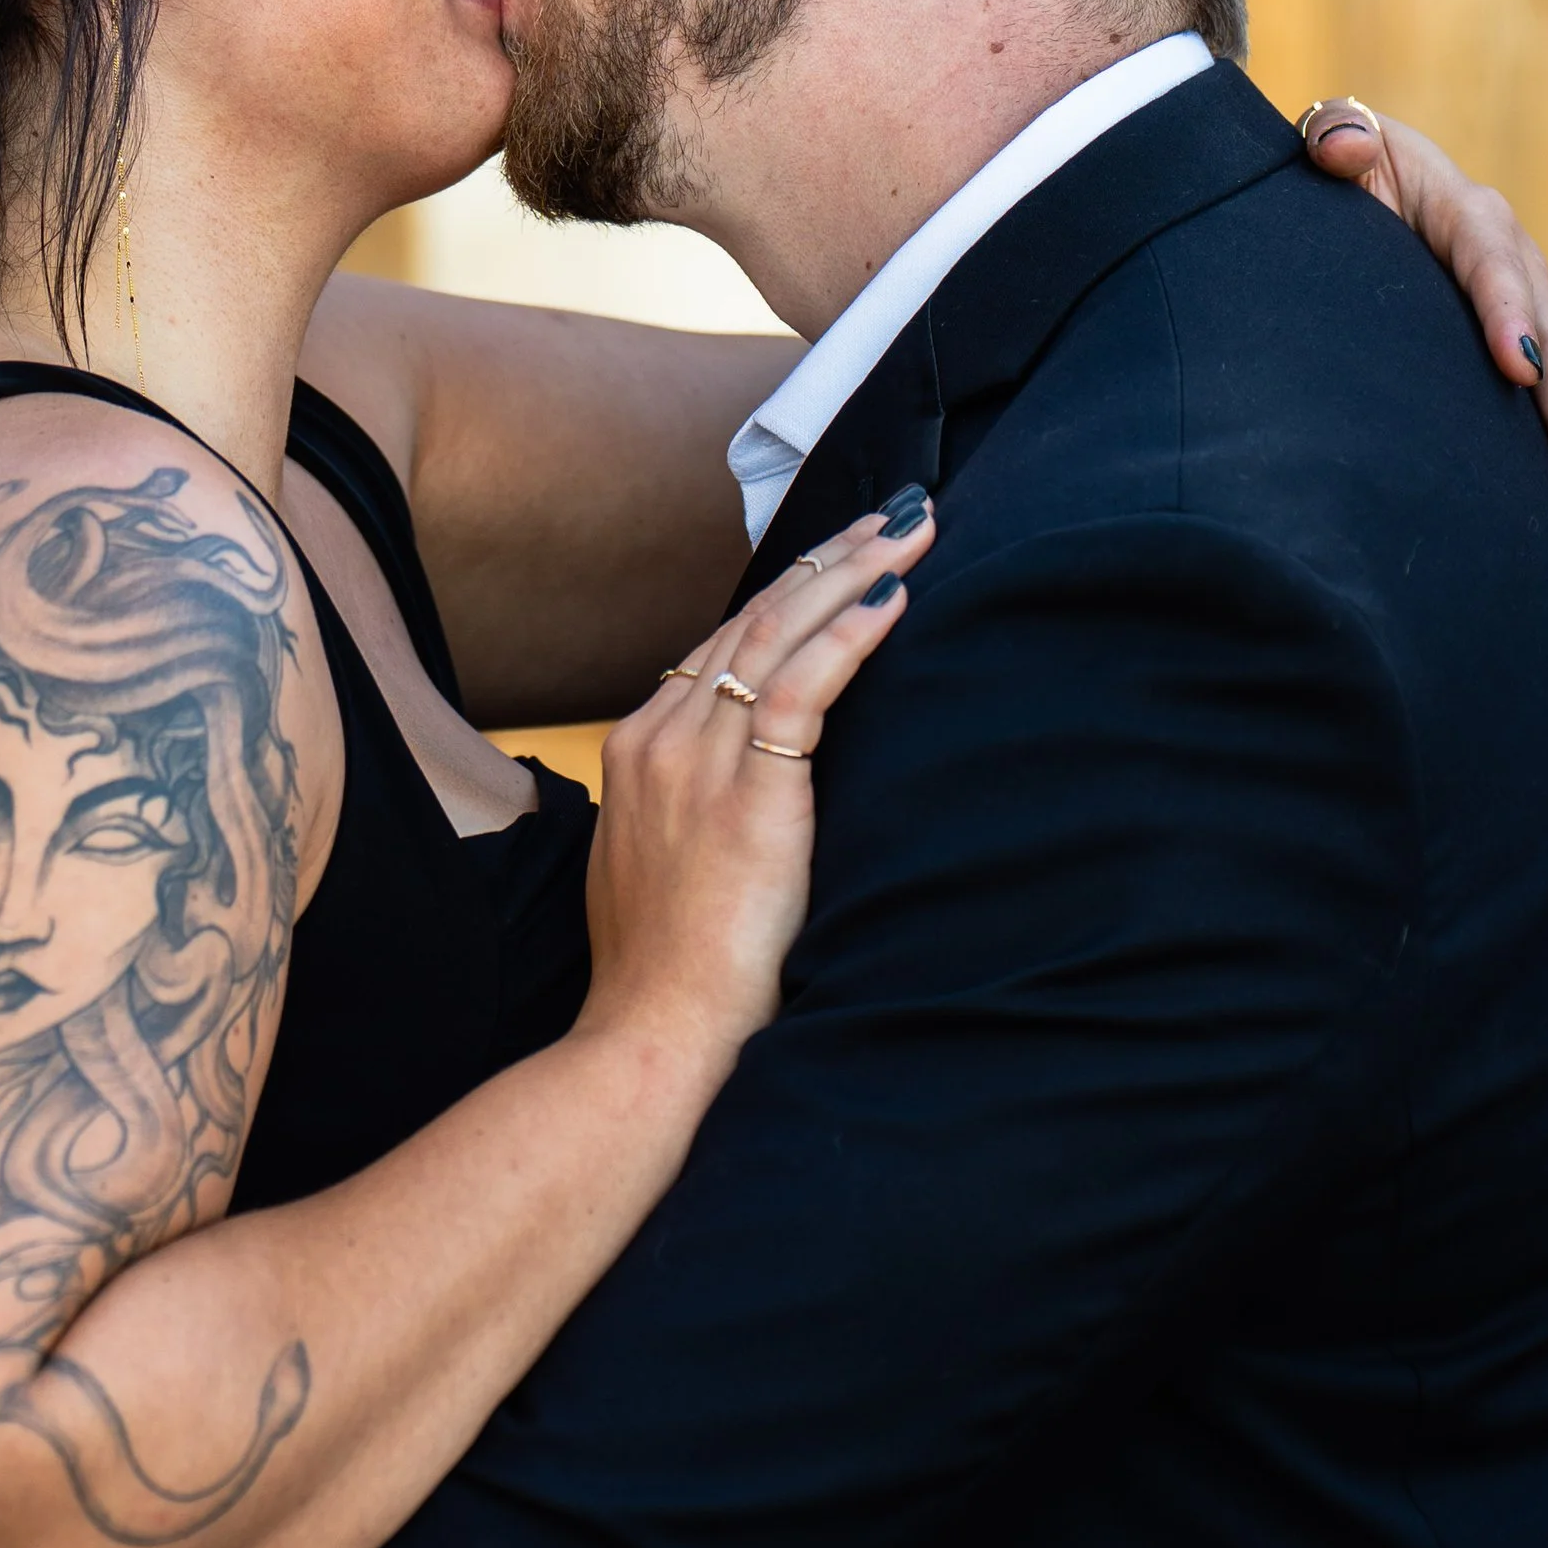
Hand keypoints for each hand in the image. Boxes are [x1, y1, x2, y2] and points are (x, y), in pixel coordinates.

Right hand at [583, 495, 934, 1063]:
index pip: (722, 644)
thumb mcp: (662, 866)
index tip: (842, 557)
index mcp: (638, 749)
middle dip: (828, 558)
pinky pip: (804, 688)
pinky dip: (850, 635)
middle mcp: (661, 737)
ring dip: (850, 572)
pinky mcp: (748, 795)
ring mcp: (698, 762)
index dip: (789, 593)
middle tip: (892, 515)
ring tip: (909, 534)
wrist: (656, 1032)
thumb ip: (697, 808)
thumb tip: (749, 790)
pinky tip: (894, 599)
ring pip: (780, 634)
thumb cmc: (670, 972)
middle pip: (753, 618)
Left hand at [1300, 98, 1547, 554]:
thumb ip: (1334, 137)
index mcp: (1468, 214)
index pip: (1491, 261)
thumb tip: (1340, 150)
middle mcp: (1512, 269)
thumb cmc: (1341, 168)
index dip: (1507, 312)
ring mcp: (1525, 318)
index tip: (1515, 368)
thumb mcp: (1335, 141)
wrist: (1362, 185)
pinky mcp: (1518, 362)